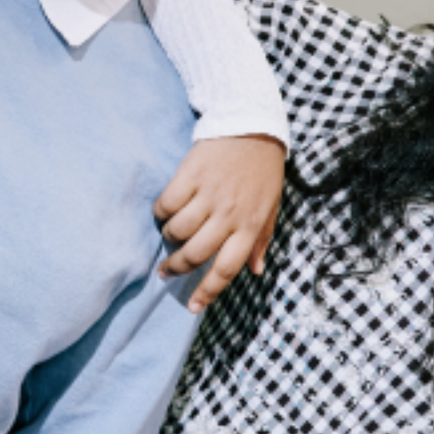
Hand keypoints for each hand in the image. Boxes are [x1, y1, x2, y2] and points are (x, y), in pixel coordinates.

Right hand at [154, 133, 285, 310]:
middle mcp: (229, 213)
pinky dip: (162, 212)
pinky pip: (166, 204)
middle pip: (195, 253)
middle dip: (177, 268)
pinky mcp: (190, 175)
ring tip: (171, 234)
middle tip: (167, 270)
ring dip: (170, 237)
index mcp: (250, 225)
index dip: (207, 291)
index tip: (192, 307)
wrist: (252, 126)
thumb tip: (256, 271)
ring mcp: (209, 194)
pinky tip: (166, 210)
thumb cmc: (263, 170)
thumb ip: (262, 240)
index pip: (227, 268)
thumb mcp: (271, 206)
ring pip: (177, 230)